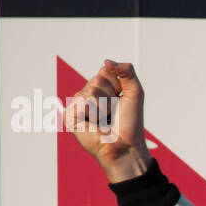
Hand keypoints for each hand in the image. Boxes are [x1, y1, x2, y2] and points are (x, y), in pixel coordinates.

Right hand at [63, 59, 150, 181]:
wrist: (124, 145)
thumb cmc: (130, 122)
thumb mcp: (135, 92)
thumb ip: (127, 71)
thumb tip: (106, 61)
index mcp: (103, 87)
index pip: (105, 71)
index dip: (116, 85)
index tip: (121, 99)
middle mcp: (88, 94)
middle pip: (97, 81)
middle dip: (110, 97)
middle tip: (112, 113)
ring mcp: (78, 105)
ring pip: (89, 93)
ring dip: (102, 108)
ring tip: (104, 119)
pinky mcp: (70, 116)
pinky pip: (79, 105)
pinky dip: (91, 114)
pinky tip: (93, 124)